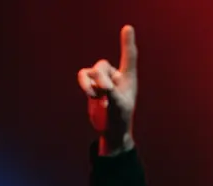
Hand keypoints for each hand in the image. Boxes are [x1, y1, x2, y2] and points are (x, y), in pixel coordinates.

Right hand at [77, 25, 137, 154]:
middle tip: (105, 92)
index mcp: (129, 79)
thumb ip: (110, 93)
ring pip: (92, 70)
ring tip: (94, 96)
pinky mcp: (92, 85)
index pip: (128, 57)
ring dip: (89, 82)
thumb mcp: (118, 107)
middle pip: (102, 65)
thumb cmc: (120, 119)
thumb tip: (101, 84)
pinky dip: (84, 83)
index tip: (127, 28)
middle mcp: (116, 76)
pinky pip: (84, 76)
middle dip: (100, 77)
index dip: (127, 43)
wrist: (112, 131)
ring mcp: (103, 80)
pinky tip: (90, 94)